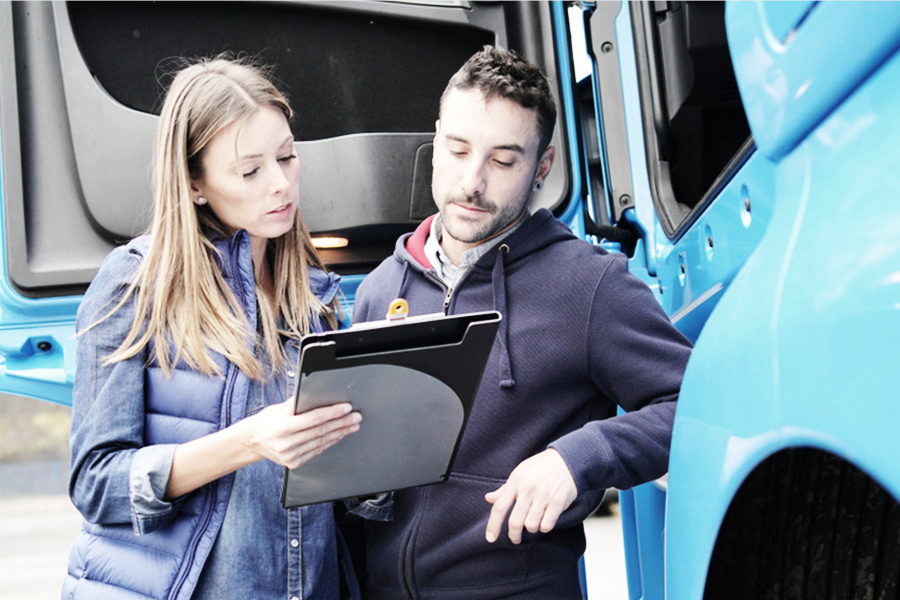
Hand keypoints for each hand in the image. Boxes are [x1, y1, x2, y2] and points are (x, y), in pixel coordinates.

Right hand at [244, 399, 360, 468]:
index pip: (314, 419)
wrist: (253, 441)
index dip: (333, 413)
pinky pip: (316, 451)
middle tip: (356, 417)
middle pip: (321, 431)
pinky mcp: (294, 463)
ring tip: (352, 426)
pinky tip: (339, 436)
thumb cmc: (267, 421)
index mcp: (283, 427)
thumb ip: (298, 403)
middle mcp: (287, 443)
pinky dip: (329, 442)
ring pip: (321, 442)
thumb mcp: (279, 408)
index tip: (346, 408)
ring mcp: (290, 455)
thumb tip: (318, 393)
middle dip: (342, 423)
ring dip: (340, 433)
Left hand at [484, 449, 576, 543]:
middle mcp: (528, 488)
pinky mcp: (558, 502)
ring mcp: (543, 495)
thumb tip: (488, 498)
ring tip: (533, 521)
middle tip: (515, 538)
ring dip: (531, 528)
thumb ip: (505, 489)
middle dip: (513, 535)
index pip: (499, 507)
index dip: (493, 525)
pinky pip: (547, 525)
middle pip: (515, 522)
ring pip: (531, 526)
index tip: (490, 538)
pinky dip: (544, 527)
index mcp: (515, 480)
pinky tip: (545, 519)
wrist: (567, 459)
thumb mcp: (520, 473)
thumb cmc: (540, 467)